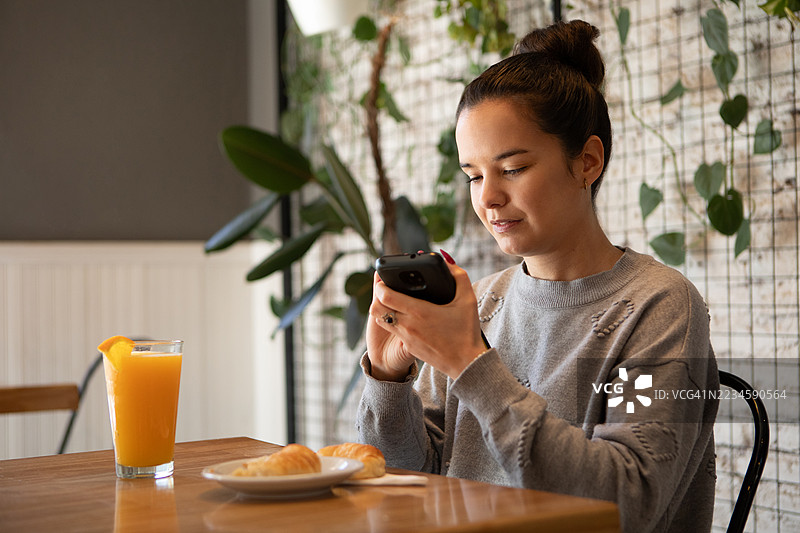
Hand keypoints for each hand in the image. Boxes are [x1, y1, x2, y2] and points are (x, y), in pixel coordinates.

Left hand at [367, 257, 486, 379]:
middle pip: (376, 308)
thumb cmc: (467, 332)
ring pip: (381, 320)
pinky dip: (392, 321)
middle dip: (377, 295)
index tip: (384, 277)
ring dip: (382, 309)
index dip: (380, 284)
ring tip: (392, 300)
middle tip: (385, 287)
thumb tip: (445, 258)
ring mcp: (406, 338)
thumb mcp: (467, 300)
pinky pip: (393, 331)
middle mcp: (408, 326)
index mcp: (419, 312)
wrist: (467, 364)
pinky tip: (403, 315)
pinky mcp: (409, 347)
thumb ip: (458, 275)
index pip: (385, 296)